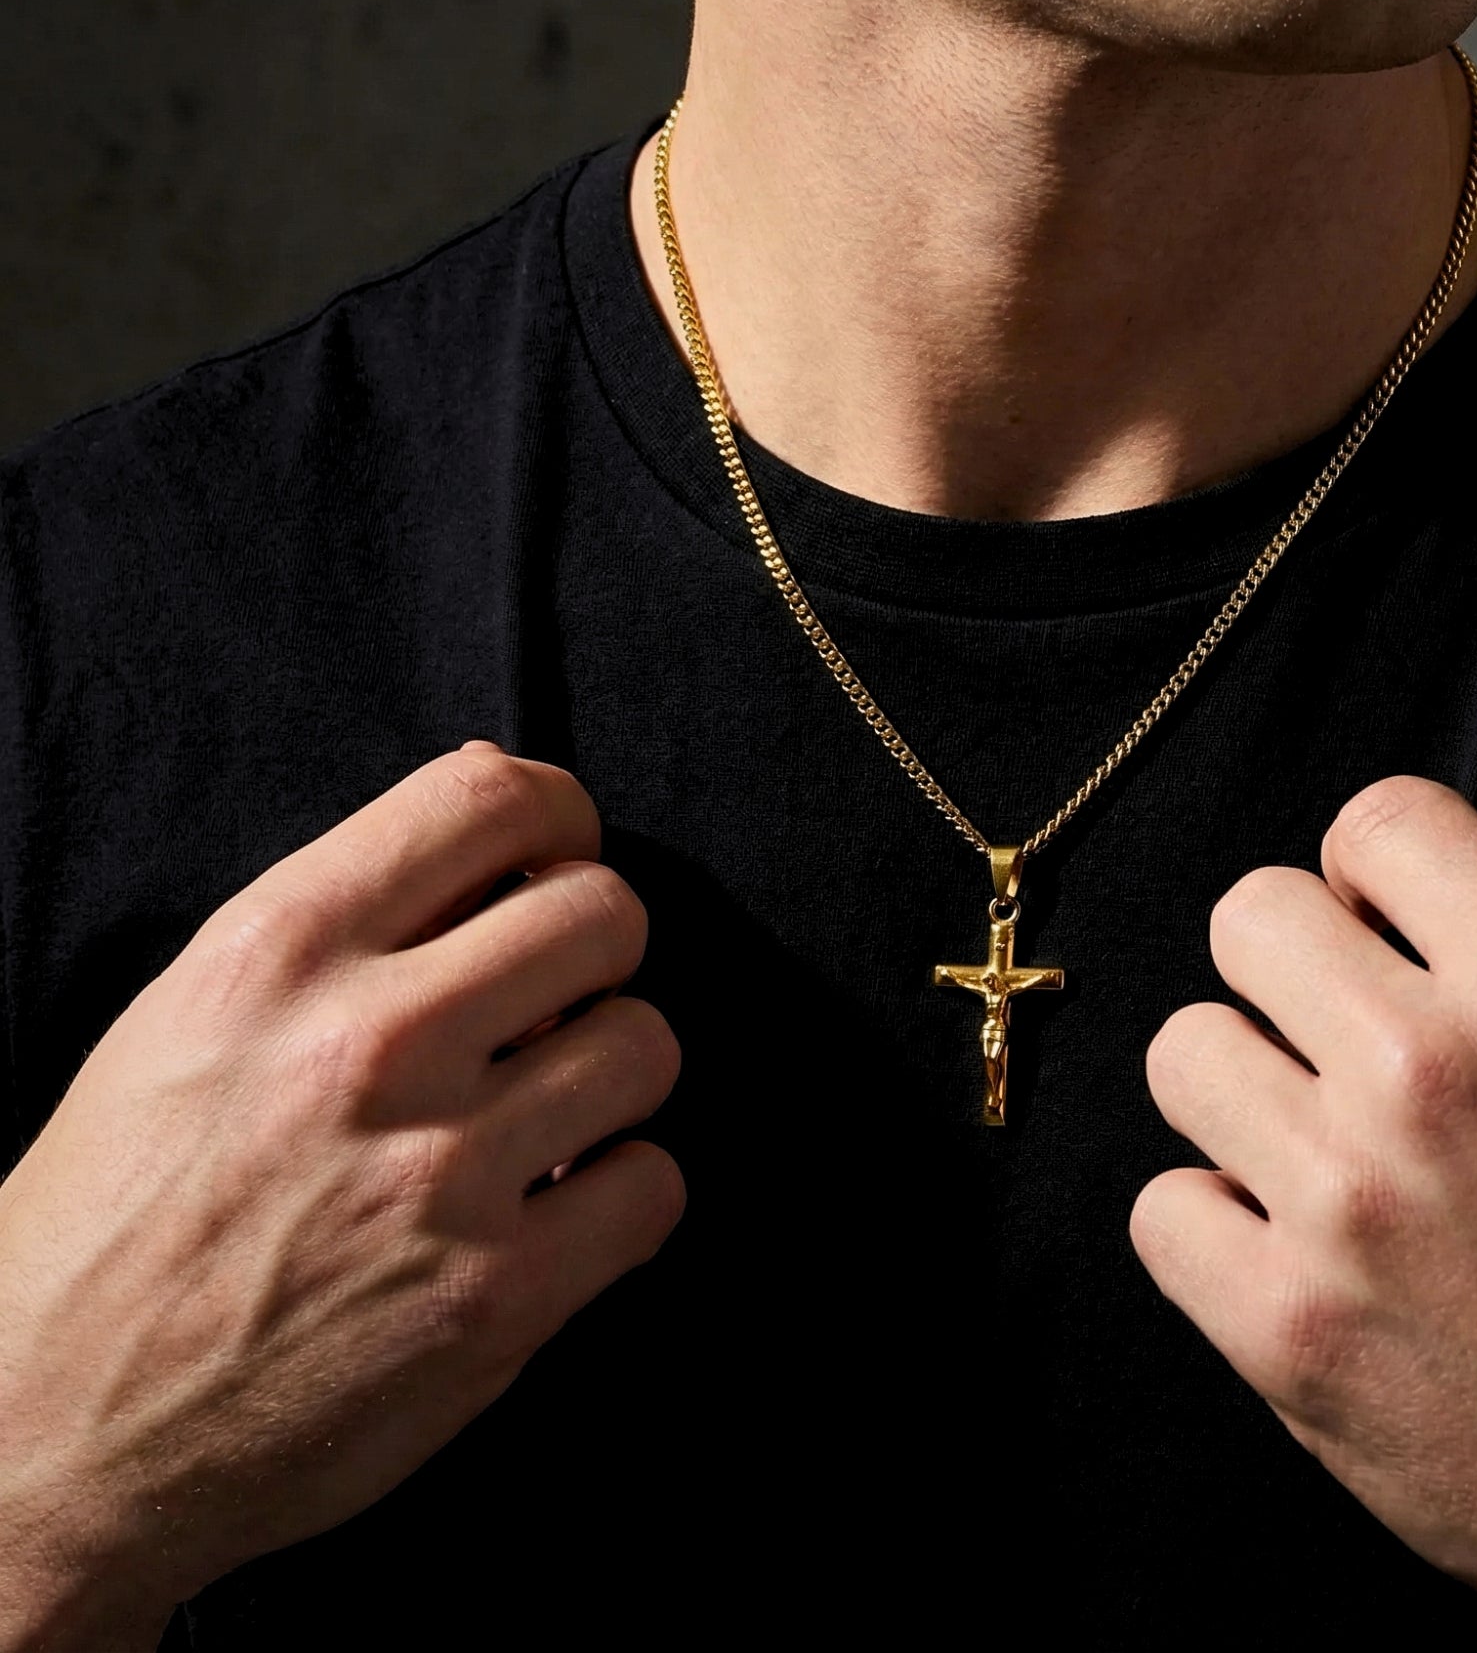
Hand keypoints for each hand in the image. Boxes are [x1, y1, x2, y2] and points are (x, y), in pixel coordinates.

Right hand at [0, 743, 684, 1650]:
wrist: (43, 1442)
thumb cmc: (115, 1216)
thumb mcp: (192, 1017)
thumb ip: (350, 908)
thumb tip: (503, 795)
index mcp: (278, 953)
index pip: (490, 799)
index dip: (558, 813)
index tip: (560, 854)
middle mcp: (367, 1045)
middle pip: (602, 913)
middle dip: (597, 948)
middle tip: (555, 999)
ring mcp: (439, 1176)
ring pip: (646, 1046)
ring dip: (612, 1075)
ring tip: (546, 1113)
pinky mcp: (494, 1302)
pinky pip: (653, 1187)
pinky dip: (619, 1197)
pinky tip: (554, 1210)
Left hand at [1132, 777, 1476, 1649]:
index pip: (1375, 818)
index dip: (1378, 868)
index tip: (1391, 922)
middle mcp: (1429, 1067)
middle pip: (1249, 916)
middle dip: (1298, 961)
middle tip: (1345, 1032)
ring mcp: (1343, 1199)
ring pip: (1183, 1050)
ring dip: (1243, 1087)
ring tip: (1314, 1141)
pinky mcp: (1285, 1327)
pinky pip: (1160, 1207)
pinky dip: (1214, 1224)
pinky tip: (1289, 1247)